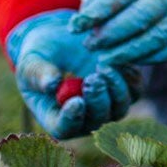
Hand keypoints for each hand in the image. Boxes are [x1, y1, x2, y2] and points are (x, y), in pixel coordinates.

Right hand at [5, 9, 138, 138]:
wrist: (62, 37)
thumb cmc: (40, 54)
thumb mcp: (31, 61)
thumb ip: (39, 73)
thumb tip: (52, 85)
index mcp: (55, 116)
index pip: (65, 129)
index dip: (71, 119)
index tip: (76, 102)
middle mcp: (84, 117)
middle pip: (97, 121)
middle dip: (97, 101)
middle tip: (93, 79)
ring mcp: (107, 104)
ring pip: (119, 108)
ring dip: (115, 90)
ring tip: (103, 66)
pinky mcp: (124, 88)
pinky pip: (135, 90)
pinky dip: (130, 77)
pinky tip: (118, 60)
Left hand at [71, 0, 166, 65]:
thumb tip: (84, 21)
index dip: (97, 13)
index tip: (75, 27)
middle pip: (144, 15)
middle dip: (113, 34)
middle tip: (90, 45)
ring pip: (162, 34)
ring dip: (131, 51)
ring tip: (107, 58)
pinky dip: (153, 57)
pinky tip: (133, 59)